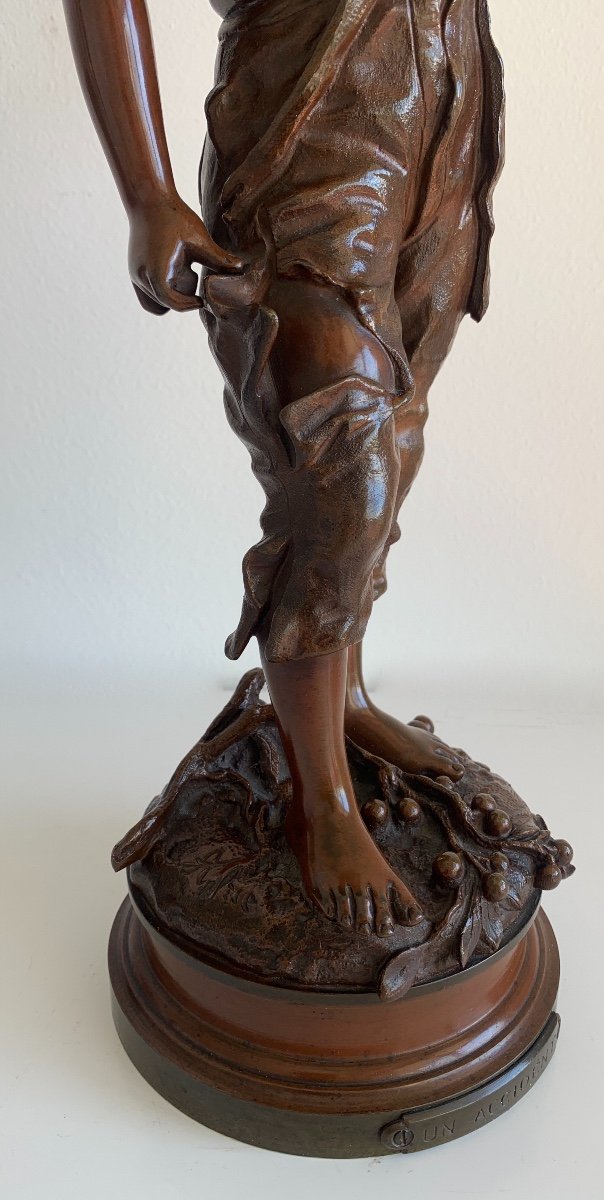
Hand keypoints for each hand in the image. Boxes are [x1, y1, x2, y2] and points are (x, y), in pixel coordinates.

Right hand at [128, 196, 242, 314]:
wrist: (148, 199)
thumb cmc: (173, 216)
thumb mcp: (199, 238)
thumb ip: (218, 258)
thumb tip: (241, 269)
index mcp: (156, 271)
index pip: (173, 303)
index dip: (190, 305)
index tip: (203, 299)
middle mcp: (142, 277)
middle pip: (165, 304)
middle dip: (182, 296)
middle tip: (195, 274)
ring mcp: (136, 275)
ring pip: (155, 303)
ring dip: (171, 295)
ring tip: (184, 271)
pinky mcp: (136, 271)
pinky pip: (149, 296)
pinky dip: (163, 291)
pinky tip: (176, 271)